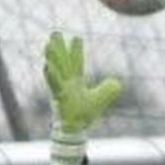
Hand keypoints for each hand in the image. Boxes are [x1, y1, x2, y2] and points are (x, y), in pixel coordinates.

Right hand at [43, 32, 122, 164]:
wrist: (75, 131)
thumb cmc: (83, 116)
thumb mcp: (99, 100)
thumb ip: (107, 90)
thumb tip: (118, 83)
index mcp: (75, 82)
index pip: (77, 63)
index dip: (77, 51)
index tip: (76, 38)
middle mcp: (66, 83)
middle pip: (63, 62)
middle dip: (59, 48)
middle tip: (55, 33)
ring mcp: (61, 89)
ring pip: (56, 70)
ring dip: (52, 57)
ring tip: (49, 44)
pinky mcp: (58, 97)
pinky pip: (54, 85)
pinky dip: (51, 75)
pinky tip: (46, 65)